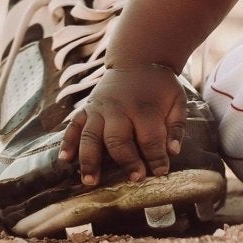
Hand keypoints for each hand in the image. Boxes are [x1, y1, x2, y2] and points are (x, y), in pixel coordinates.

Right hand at [60, 65, 186, 186]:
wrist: (137, 61)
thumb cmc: (160, 86)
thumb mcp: (177, 100)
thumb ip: (177, 126)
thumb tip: (173, 151)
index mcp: (144, 107)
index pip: (150, 137)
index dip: (156, 157)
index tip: (160, 172)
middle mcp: (118, 109)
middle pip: (118, 139)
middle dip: (126, 161)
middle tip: (134, 179)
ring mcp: (98, 109)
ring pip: (91, 136)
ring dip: (89, 159)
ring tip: (91, 181)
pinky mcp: (85, 109)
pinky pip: (72, 126)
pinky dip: (67, 142)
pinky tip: (65, 160)